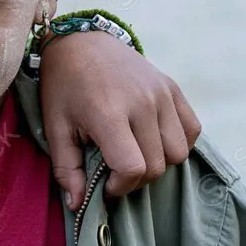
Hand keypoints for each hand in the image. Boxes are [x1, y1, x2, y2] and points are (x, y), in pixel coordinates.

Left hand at [39, 30, 200, 210]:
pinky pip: (192, 130)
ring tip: (132, 150)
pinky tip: (151, 137)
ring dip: (158, 161)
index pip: (134, 168)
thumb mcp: (54, 126)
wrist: (80, 41)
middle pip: (158, 165)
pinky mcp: (173, 88)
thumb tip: (77, 204)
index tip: (105, 182)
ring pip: (179, 153)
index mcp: (108, 112)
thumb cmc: (63, 86)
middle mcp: (141, 103)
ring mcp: (161, 94)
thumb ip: (66, 168)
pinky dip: (177, 142)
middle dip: (136, 178)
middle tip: (114, 168)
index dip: (121, 185)